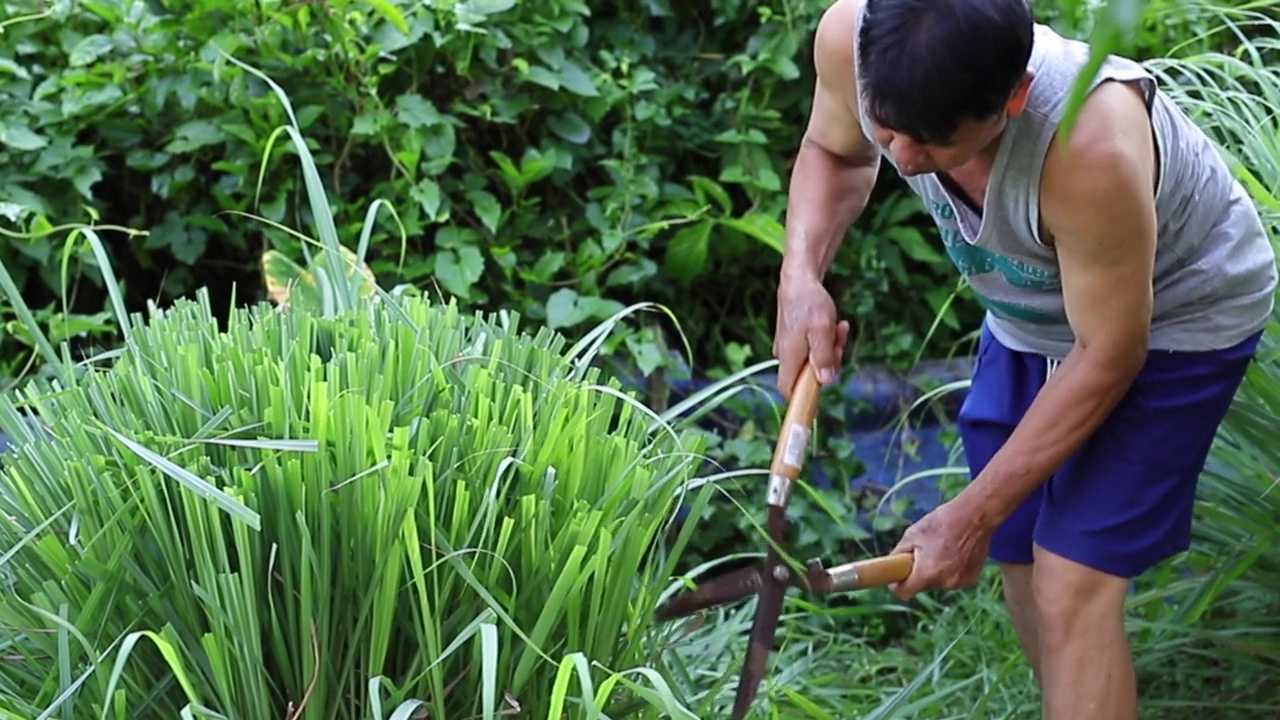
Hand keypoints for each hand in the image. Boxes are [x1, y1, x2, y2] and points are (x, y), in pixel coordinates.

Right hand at [772, 275, 850, 399]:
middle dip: (829, 364)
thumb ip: (824, 358)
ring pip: (814, 359)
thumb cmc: (809, 303)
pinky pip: (813, 346)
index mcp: (789, 357)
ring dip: (831, 348)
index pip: (788, 390)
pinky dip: (826, 340)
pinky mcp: (795, 336)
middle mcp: (786, 354)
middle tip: (840, 344)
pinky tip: (836, 326)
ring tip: (840, 328)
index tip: (817, 407)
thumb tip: (825, 381)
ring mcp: (790, 345)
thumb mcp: (822, 331)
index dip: (801, 402)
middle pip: (808, 375)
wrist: (799, 278)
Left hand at [888, 497, 992, 600]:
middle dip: (918, 574)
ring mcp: (959, 583)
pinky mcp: (971, 580)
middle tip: (923, 554)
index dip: (897, 585)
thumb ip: (898, 554)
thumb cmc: (941, 522)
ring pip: (937, 583)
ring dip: (934, 572)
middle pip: (921, 586)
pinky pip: (952, 580)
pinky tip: (954, 553)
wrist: (975, 516)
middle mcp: (944, 583)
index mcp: (927, 572)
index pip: (904, 593)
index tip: (897, 576)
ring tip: (941, 550)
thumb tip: (890, 566)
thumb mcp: (912, 534)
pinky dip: (950, 571)